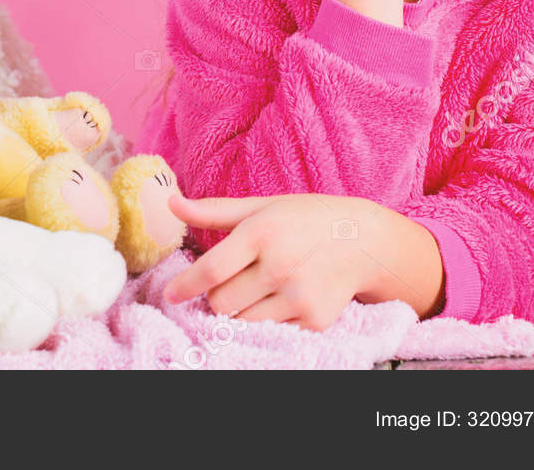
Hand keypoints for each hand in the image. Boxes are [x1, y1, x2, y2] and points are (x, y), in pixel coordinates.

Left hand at [161, 192, 381, 330]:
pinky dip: (267, 319)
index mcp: (261, 233)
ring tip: (256, 290)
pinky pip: (271, 330)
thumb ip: (214, 210)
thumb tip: (171, 203)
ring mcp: (298, 296)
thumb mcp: (261, 206)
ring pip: (242, 321)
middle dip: (216, 296)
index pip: (211, 270)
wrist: (362, 240)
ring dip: (239, 311)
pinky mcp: (314, 320)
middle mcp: (279, 266)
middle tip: (230, 282)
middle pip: (221, 302)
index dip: (185, 286)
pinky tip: (282, 298)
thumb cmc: (304, 219)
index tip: (171, 295)